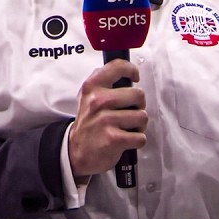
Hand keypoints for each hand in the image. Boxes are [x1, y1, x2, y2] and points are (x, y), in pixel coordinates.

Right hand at [67, 58, 146, 178]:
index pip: (118, 67)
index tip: (134, 77)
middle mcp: (98, 101)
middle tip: (129, 112)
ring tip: (127, 127)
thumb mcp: (87, 96)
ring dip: (139, 125)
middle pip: (138, 95)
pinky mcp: (114, 139)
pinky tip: (126, 140)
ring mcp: (106, 120)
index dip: (131, 70)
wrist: (76, 152)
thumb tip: (124, 70)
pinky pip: (140, 137)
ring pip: (142, 116)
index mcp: (92, 87)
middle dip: (138, 106)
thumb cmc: (88, 123)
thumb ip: (103, 81)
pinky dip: (137, 140)